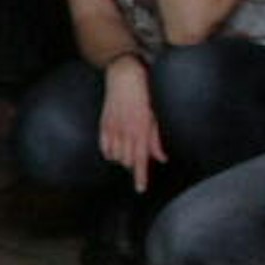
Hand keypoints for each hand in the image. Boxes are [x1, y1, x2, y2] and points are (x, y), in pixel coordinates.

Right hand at [95, 59, 163, 190]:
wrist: (125, 76)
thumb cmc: (145, 94)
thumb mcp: (155, 117)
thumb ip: (156, 140)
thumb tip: (161, 158)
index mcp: (140, 130)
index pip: (140, 160)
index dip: (140, 176)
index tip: (140, 189)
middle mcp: (125, 131)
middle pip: (128, 160)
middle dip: (135, 163)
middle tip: (140, 155)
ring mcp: (112, 128)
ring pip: (116, 156)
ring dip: (123, 157)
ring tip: (129, 149)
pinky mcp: (104, 124)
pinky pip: (104, 147)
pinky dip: (110, 152)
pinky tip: (116, 148)